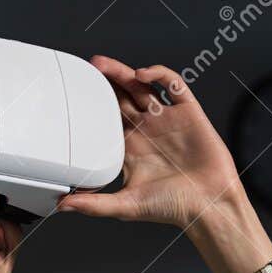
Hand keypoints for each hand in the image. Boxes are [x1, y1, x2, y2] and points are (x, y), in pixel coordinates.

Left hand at [57, 57, 243, 230]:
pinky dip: (159, 74)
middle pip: (121, 96)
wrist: (208, 205)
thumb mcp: (125, 206)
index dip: (92, 104)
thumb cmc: (172, 207)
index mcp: (131, 147)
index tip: (75, 95)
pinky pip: (173, 84)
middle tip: (87, 69)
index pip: (106, 118)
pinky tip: (143, 74)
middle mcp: (148, 129)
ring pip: (142, 86)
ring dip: (123, 73)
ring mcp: (167, 119)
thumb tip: (63, 206)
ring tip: (104, 65)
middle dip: (105, 81)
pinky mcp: (188, 112)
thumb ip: (94, 205)